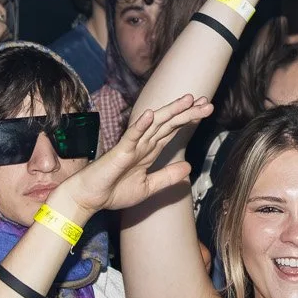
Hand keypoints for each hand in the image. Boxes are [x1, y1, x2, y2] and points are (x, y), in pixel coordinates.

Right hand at [61, 94, 209, 213]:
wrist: (89, 199)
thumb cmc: (114, 192)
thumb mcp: (148, 187)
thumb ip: (167, 177)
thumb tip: (188, 167)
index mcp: (149, 151)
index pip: (173, 130)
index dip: (189, 119)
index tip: (206, 110)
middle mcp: (143, 144)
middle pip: (169, 123)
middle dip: (188, 112)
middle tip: (207, 103)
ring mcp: (131, 146)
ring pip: (155, 124)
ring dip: (171, 111)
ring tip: (187, 99)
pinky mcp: (119, 152)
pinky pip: (132, 137)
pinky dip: (141, 125)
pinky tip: (151, 114)